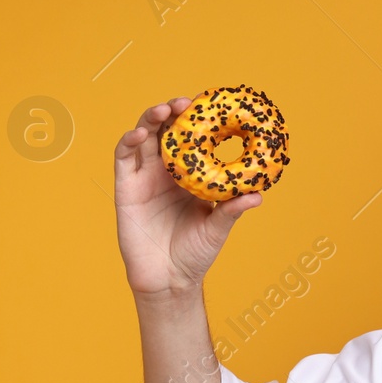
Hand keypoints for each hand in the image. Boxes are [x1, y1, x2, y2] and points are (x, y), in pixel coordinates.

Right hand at [112, 97, 261, 300]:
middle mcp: (166, 172)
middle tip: (185, 102)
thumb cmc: (195, 254)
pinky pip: (124, 158)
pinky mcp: (126, 188)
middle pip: (166, 132)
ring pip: (144, 138)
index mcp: (190, 176)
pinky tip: (139, 134)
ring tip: (164, 110)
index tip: (210, 106)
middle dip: (173, 112)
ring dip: (151, 119)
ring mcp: (145, 177)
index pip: (192, 140)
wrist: (168, 280)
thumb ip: (232, 211)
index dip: (198, 121)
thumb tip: (257, 196)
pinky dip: (129, 141)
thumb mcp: (217, 229)